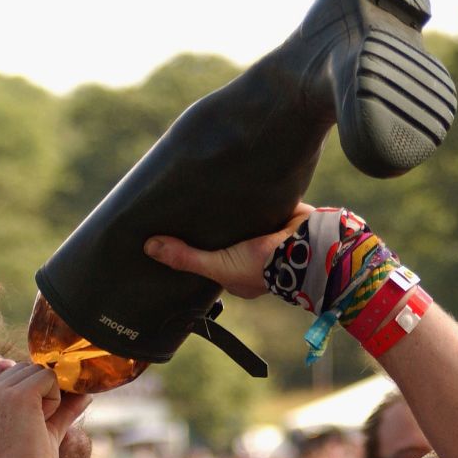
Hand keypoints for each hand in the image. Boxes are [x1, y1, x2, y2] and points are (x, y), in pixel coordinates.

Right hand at [0, 363, 90, 457]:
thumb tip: (86, 394)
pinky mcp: (18, 394)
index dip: (31, 397)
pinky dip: (55, 399)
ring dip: (48, 396)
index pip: (12, 378)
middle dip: (40, 393)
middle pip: (25, 370)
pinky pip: (50, 378)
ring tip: (35, 426)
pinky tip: (42, 422)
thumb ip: (60, 409)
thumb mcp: (42, 432)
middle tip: (33, 427)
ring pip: (38, 372)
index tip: (24, 428)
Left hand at [144, 202, 314, 297]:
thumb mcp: (217, 266)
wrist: (309, 246)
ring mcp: (266, 236)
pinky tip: (230, 181)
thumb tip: (149, 247)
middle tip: (186, 208)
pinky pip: (258, 204)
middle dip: (212, 230)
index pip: (213, 264)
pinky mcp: (278, 215)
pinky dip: (248, 196)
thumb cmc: (264, 267)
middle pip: (225, 241)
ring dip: (229, 211)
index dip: (198, 253)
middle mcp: (253, 258)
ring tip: (203, 189)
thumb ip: (186, 258)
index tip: (176, 236)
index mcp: (239, 276)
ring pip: (241, 223)